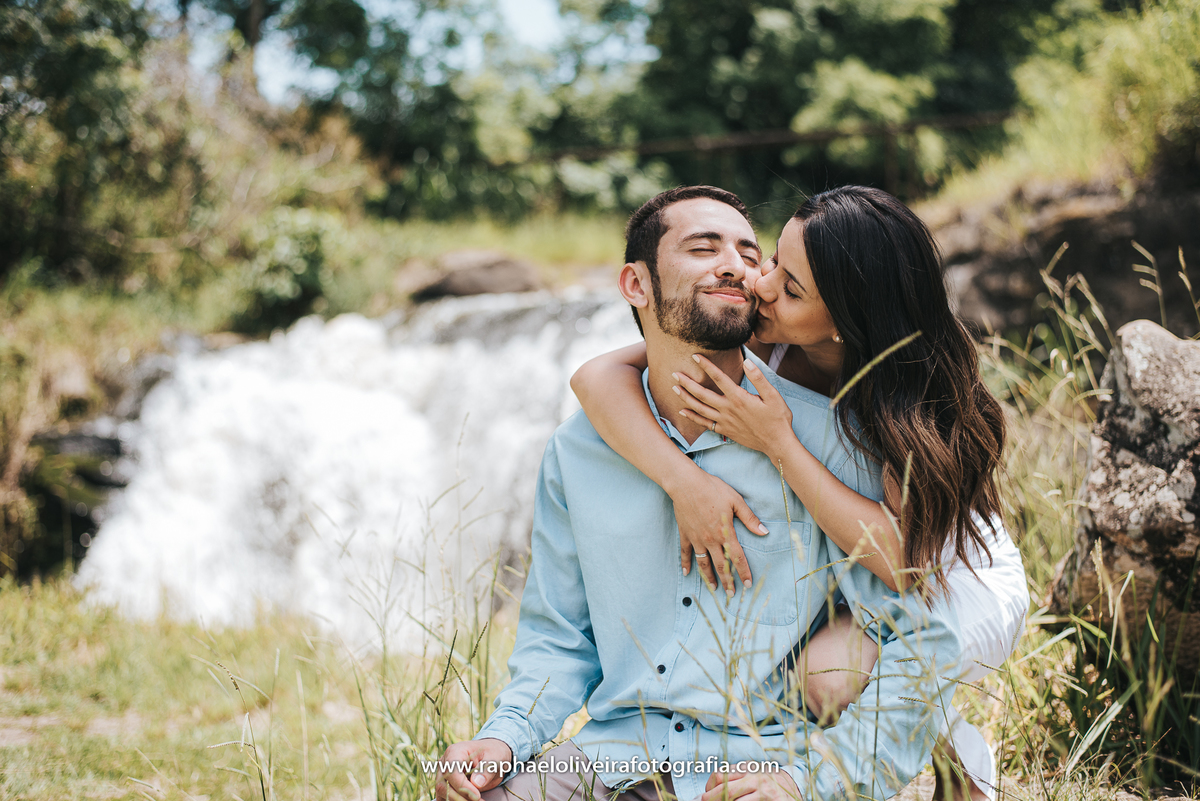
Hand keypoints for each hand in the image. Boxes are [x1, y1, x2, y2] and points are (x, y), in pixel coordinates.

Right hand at [436, 738, 512, 800]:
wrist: (491, 757)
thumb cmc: (492, 754)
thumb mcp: (494, 758)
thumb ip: (486, 770)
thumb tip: (476, 783)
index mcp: (455, 751)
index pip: (451, 771)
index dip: (462, 786)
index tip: (477, 795)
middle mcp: (444, 764)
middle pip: (443, 785)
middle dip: (461, 797)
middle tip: (479, 800)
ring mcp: (442, 775)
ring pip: (443, 794)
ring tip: (479, 800)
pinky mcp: (445, 786)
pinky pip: (445, 798)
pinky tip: (471, 800)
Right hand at [667, 466, 767, 594]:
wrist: (685, 483)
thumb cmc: (712, 488)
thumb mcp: (735, 500)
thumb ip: (749, 518)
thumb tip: (764, 532)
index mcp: (725, 532)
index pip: (737, 557)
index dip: (743, 572)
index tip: (748, 584)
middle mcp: (710, 540)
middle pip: (720, 565)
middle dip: (728, 581)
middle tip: (732, 594)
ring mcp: (696, 538)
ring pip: (703, 563)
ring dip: (709, 578)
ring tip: (714, 589)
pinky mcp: (685, 534)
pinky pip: (686, 552)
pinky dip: (686, 563)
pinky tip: (686, 573)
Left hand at [674, 356, 794, 460]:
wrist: (777, 444)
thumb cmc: (777, 418)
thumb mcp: (773, 396)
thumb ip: (758, 378)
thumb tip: (747, 361)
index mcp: (739, 398)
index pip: (719, 378)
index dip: (706, 366)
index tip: (695, 356)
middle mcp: (728, 409)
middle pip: (702, 394)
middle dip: (687, 383)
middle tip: (675, 374)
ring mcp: (724, 421)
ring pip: (699, 408)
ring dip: (685, 398)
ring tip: (674, 388)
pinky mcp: (724, 430)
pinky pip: (704, 423)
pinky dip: (692, 417)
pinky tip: (682, 412)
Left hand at [702, 766, 802, 800]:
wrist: (795, 787)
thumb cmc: (769, 781)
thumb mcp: (753, 773)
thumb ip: (736, 777)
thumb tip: (709, 788)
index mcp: (748, 768)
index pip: (720, 775)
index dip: (708, 787)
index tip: (705, 794)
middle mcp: (755, 779)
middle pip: (725, 790)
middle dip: (711, 799)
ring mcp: (764, 793)